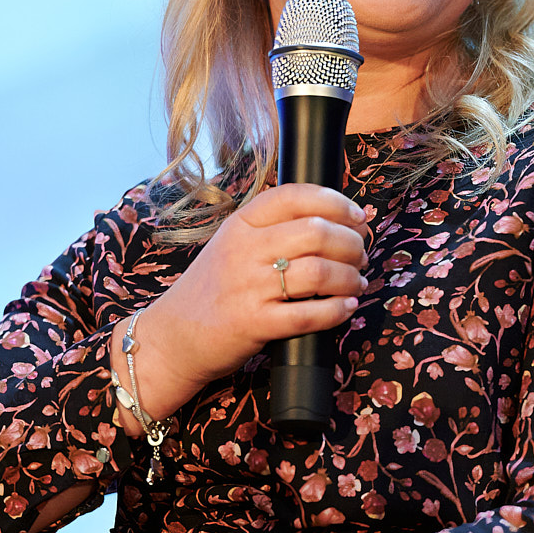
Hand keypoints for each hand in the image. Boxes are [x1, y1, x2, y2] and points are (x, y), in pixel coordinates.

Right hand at [115, 184, 369, 423]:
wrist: (173, 336)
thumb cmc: (212, 290)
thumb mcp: (231, 246)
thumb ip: (272, 230)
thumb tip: (334, 221)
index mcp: (240, 225)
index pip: (294, 196)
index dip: (335, 202)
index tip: (356, 216)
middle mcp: (243, 250)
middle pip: (316, 232)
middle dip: (351, 243)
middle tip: (360, 255)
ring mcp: (247, 287)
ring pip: (319, 272)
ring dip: (350, 278)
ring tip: (356, 283)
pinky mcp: (253, 324)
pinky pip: (308, 315)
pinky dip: (336, 311)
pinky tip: (346, 308)